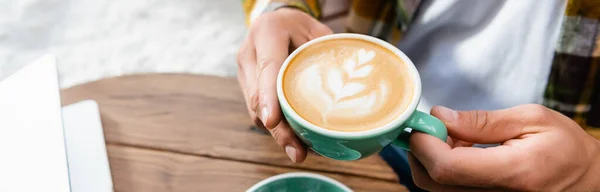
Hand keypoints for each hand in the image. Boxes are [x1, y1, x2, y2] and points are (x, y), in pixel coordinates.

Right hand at [237, 8, 332, 162]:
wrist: (277, 21)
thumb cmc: (301, 26)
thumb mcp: (318, 31)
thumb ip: (328, 55)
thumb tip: (351, 89)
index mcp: (267, 33)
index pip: (267, 68)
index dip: (269, 97)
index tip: (272, 121)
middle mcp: (249, 53)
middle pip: (259, 98)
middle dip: (278, 129)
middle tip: (297, 152)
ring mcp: (244, 72)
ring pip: (256, 110)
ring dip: (277, 132)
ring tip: (300, 150)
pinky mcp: (247, 86)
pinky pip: (259, 111)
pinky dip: (276, 126)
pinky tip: (295, 137)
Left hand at [408, 104, 599, 190]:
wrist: (588, 178)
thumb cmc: (565, 147)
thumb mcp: (531, 119)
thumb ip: (481, 121)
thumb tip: (440, 117)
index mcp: (514, 172)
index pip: (446, 167)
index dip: (424, 143)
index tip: (424, 122)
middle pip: (432, 183)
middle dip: (422, 151)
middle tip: (439, 127)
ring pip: (436, 190)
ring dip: (433, 161)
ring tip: (458, 140)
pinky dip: (445, 173)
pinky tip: (463, 155)